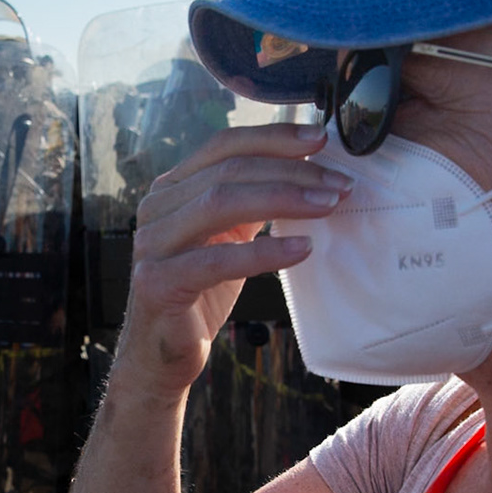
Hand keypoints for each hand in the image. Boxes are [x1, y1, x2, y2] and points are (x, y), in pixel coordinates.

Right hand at [119, 122, 348, 396]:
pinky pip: (217, 259)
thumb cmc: (200, 294)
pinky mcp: (157, 282)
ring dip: (283, 199)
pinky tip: (302, 250)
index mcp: (171, 188)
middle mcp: (156, 208)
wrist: (162, 355)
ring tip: (328, 205)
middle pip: (228, 171)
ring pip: (221, 202)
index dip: (273, 137)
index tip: (320, 138)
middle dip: (290, 172)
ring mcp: (152, 244)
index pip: (223, 145)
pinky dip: (264, 252)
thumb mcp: (227, 238)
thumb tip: (311, 171)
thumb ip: (252, 203)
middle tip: (339, 183)